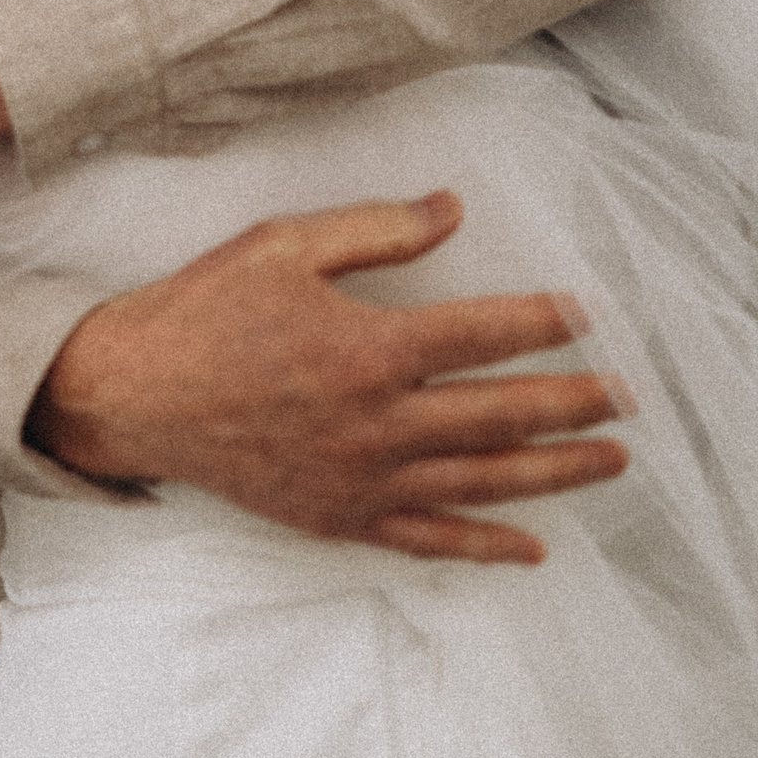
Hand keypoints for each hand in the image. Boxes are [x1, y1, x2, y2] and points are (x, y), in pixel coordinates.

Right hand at [29, 192, 630, 565]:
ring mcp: (363, 479)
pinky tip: (533, 546)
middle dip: (576, 403)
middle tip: (626, 394)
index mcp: (368, 348)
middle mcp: (378, 422)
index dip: (545, 323)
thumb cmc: (202, 311)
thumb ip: (376, 230)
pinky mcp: (340, 516)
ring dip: (557, 472)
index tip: (588, 316)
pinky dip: (485, 546)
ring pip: (484, 481)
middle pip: (504, 415)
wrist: (131, 395)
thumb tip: (453, 210)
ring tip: (612, 460)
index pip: (486, 334)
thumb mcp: (281, 246)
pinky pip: (429, 540)